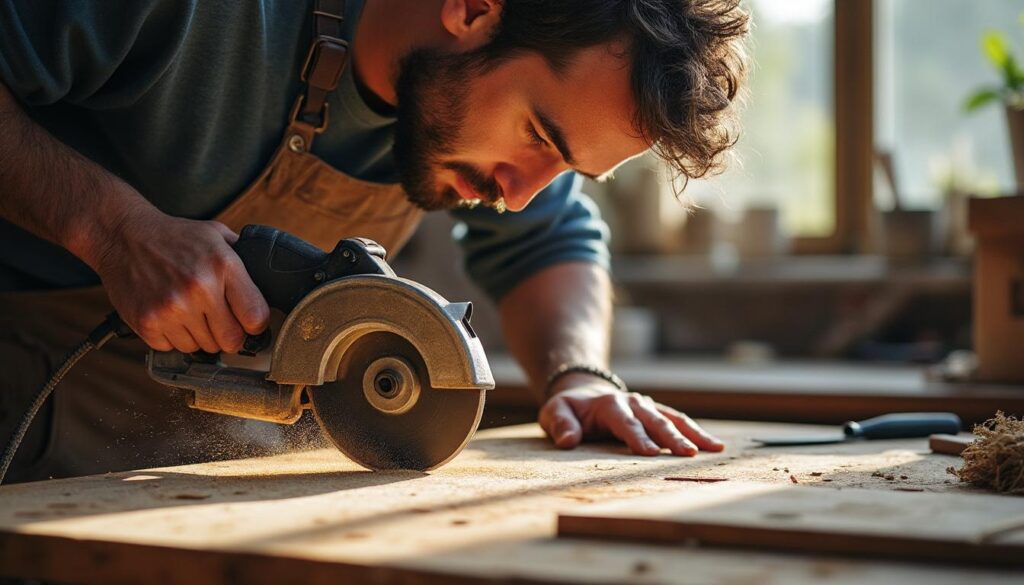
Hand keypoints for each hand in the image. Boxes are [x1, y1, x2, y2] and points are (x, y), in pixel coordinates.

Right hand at [89, 203, 268, 353]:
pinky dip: (173, 337)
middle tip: (218, 320)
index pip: (256, 318)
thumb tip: (270, 285)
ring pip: (202, 348)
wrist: (123, 235)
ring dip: (199, 335)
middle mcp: (199, 289)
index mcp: (223, 266)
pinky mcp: (147, 323)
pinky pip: (173, 348)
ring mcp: (171, 309)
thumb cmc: (175, 237)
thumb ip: (244, 261)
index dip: (255, 324)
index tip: (248, 321)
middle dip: (228, 334)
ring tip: (189, 311)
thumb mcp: (217, 236)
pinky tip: (169, 315)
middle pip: (231, 341)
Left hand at [538, 375, 724, 455]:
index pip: (626, 423)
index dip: (638, 437)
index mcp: (610, 405)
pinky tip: (715, 446)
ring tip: (714, 448)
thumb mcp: (554, 413)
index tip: (651, 454)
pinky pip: (679, 421)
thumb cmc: (569, 410)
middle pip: (655, 421)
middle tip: (689, 454)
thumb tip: (568, 441)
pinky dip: (697, 432)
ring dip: (693, 434)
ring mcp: (648, 407)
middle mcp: (633, 403)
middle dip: (672, 438)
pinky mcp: (657, 413)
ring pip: (674, 419)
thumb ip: (560, 425)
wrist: (584, 393)